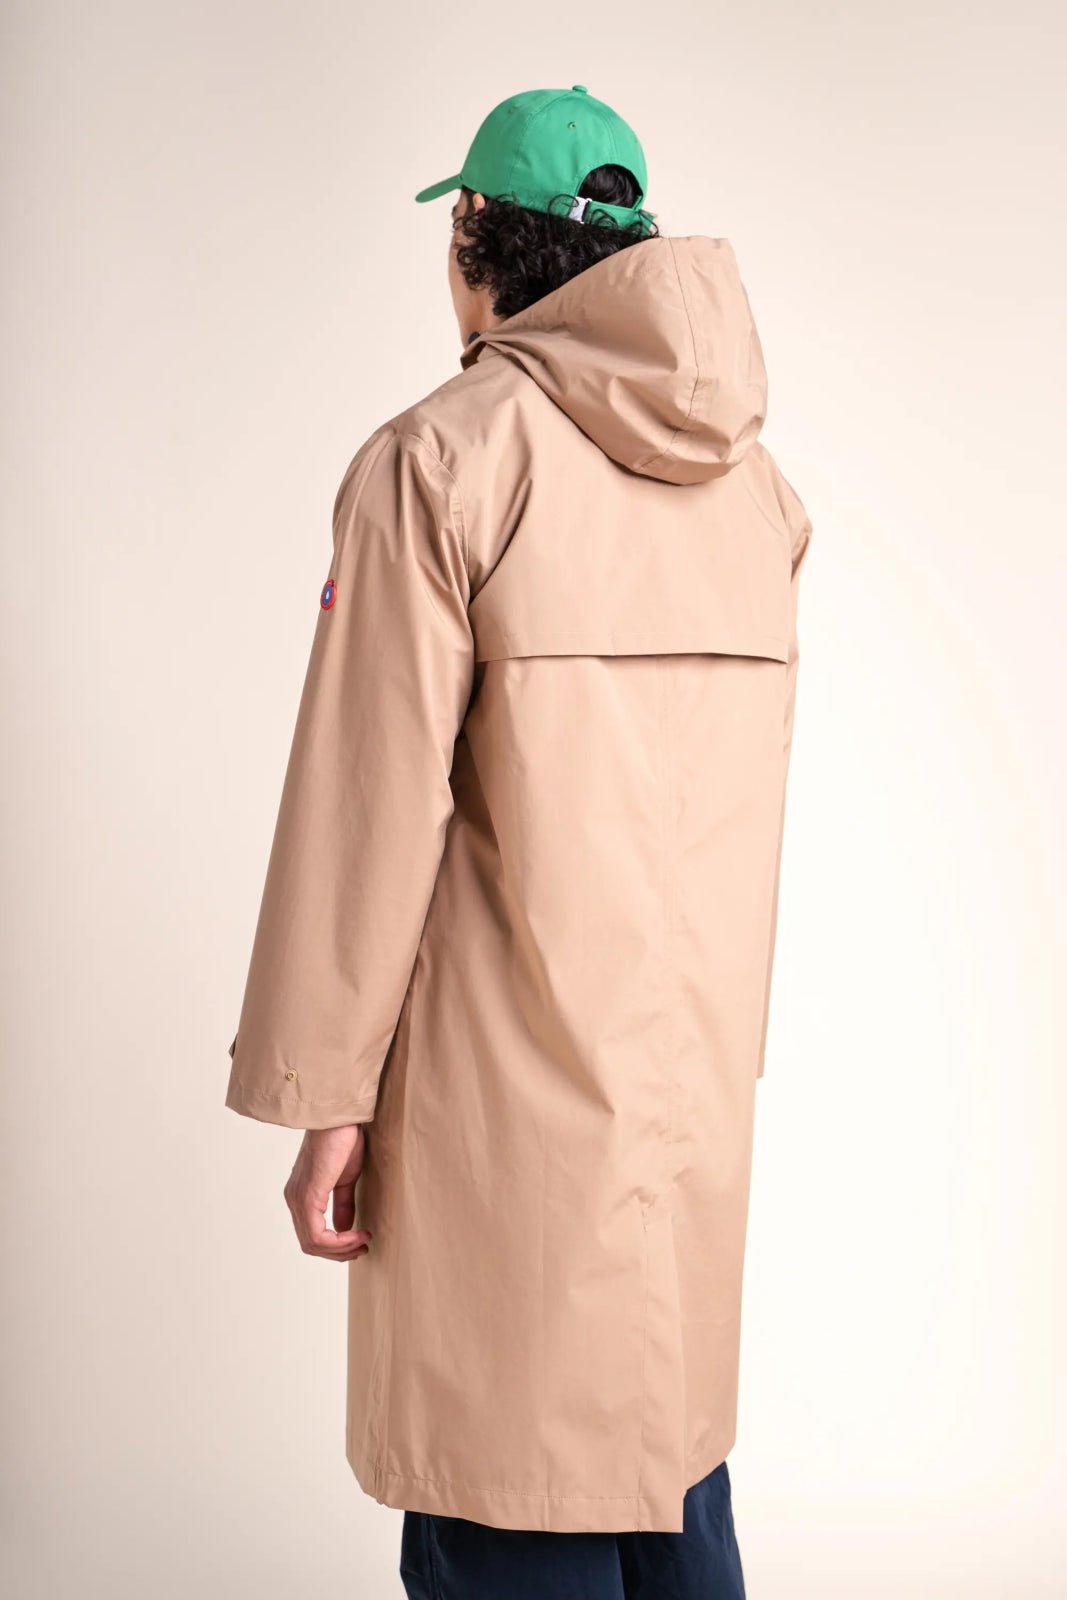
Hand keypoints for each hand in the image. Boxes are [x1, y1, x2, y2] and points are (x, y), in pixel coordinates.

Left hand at [283, 1124, 372, 1261]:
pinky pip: (317, 1234)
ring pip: (312, 1243)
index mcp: (301, 1195)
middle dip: (339, 1252)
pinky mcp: (308, 1196)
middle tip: (363, 1247)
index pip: (311, 1235)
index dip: (336, 1245)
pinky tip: (358, 1234)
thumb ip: (342, 1204)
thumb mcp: (344, 1178)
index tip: (361, 1240)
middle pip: (310, 1245)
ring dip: (341, 1249)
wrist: (338, 1118)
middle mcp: (294, 1199)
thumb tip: (343, 1228)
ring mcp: (298, 1199)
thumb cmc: (342, 1139)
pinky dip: (339, 1241)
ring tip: (364, 1241)